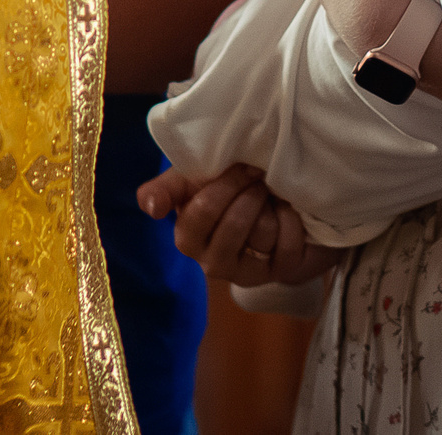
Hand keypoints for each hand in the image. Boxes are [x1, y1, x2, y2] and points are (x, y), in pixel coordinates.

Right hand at [138, 164, 341, 286]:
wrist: (275, 200)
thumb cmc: (228, 188)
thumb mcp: (194, 180)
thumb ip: (167, 189)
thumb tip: (149, 207)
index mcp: (189, 238)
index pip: (196, 219)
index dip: (221, 190)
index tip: (238, 167)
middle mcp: (213, 262)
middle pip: (233, 226)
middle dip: (248, 193)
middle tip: (258, 176)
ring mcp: (248, 272)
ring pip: (263, 233)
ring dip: (271, 206)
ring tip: (271, 196)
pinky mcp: (280, 275)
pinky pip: (289, 245)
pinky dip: (292, 221)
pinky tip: (288, 213)